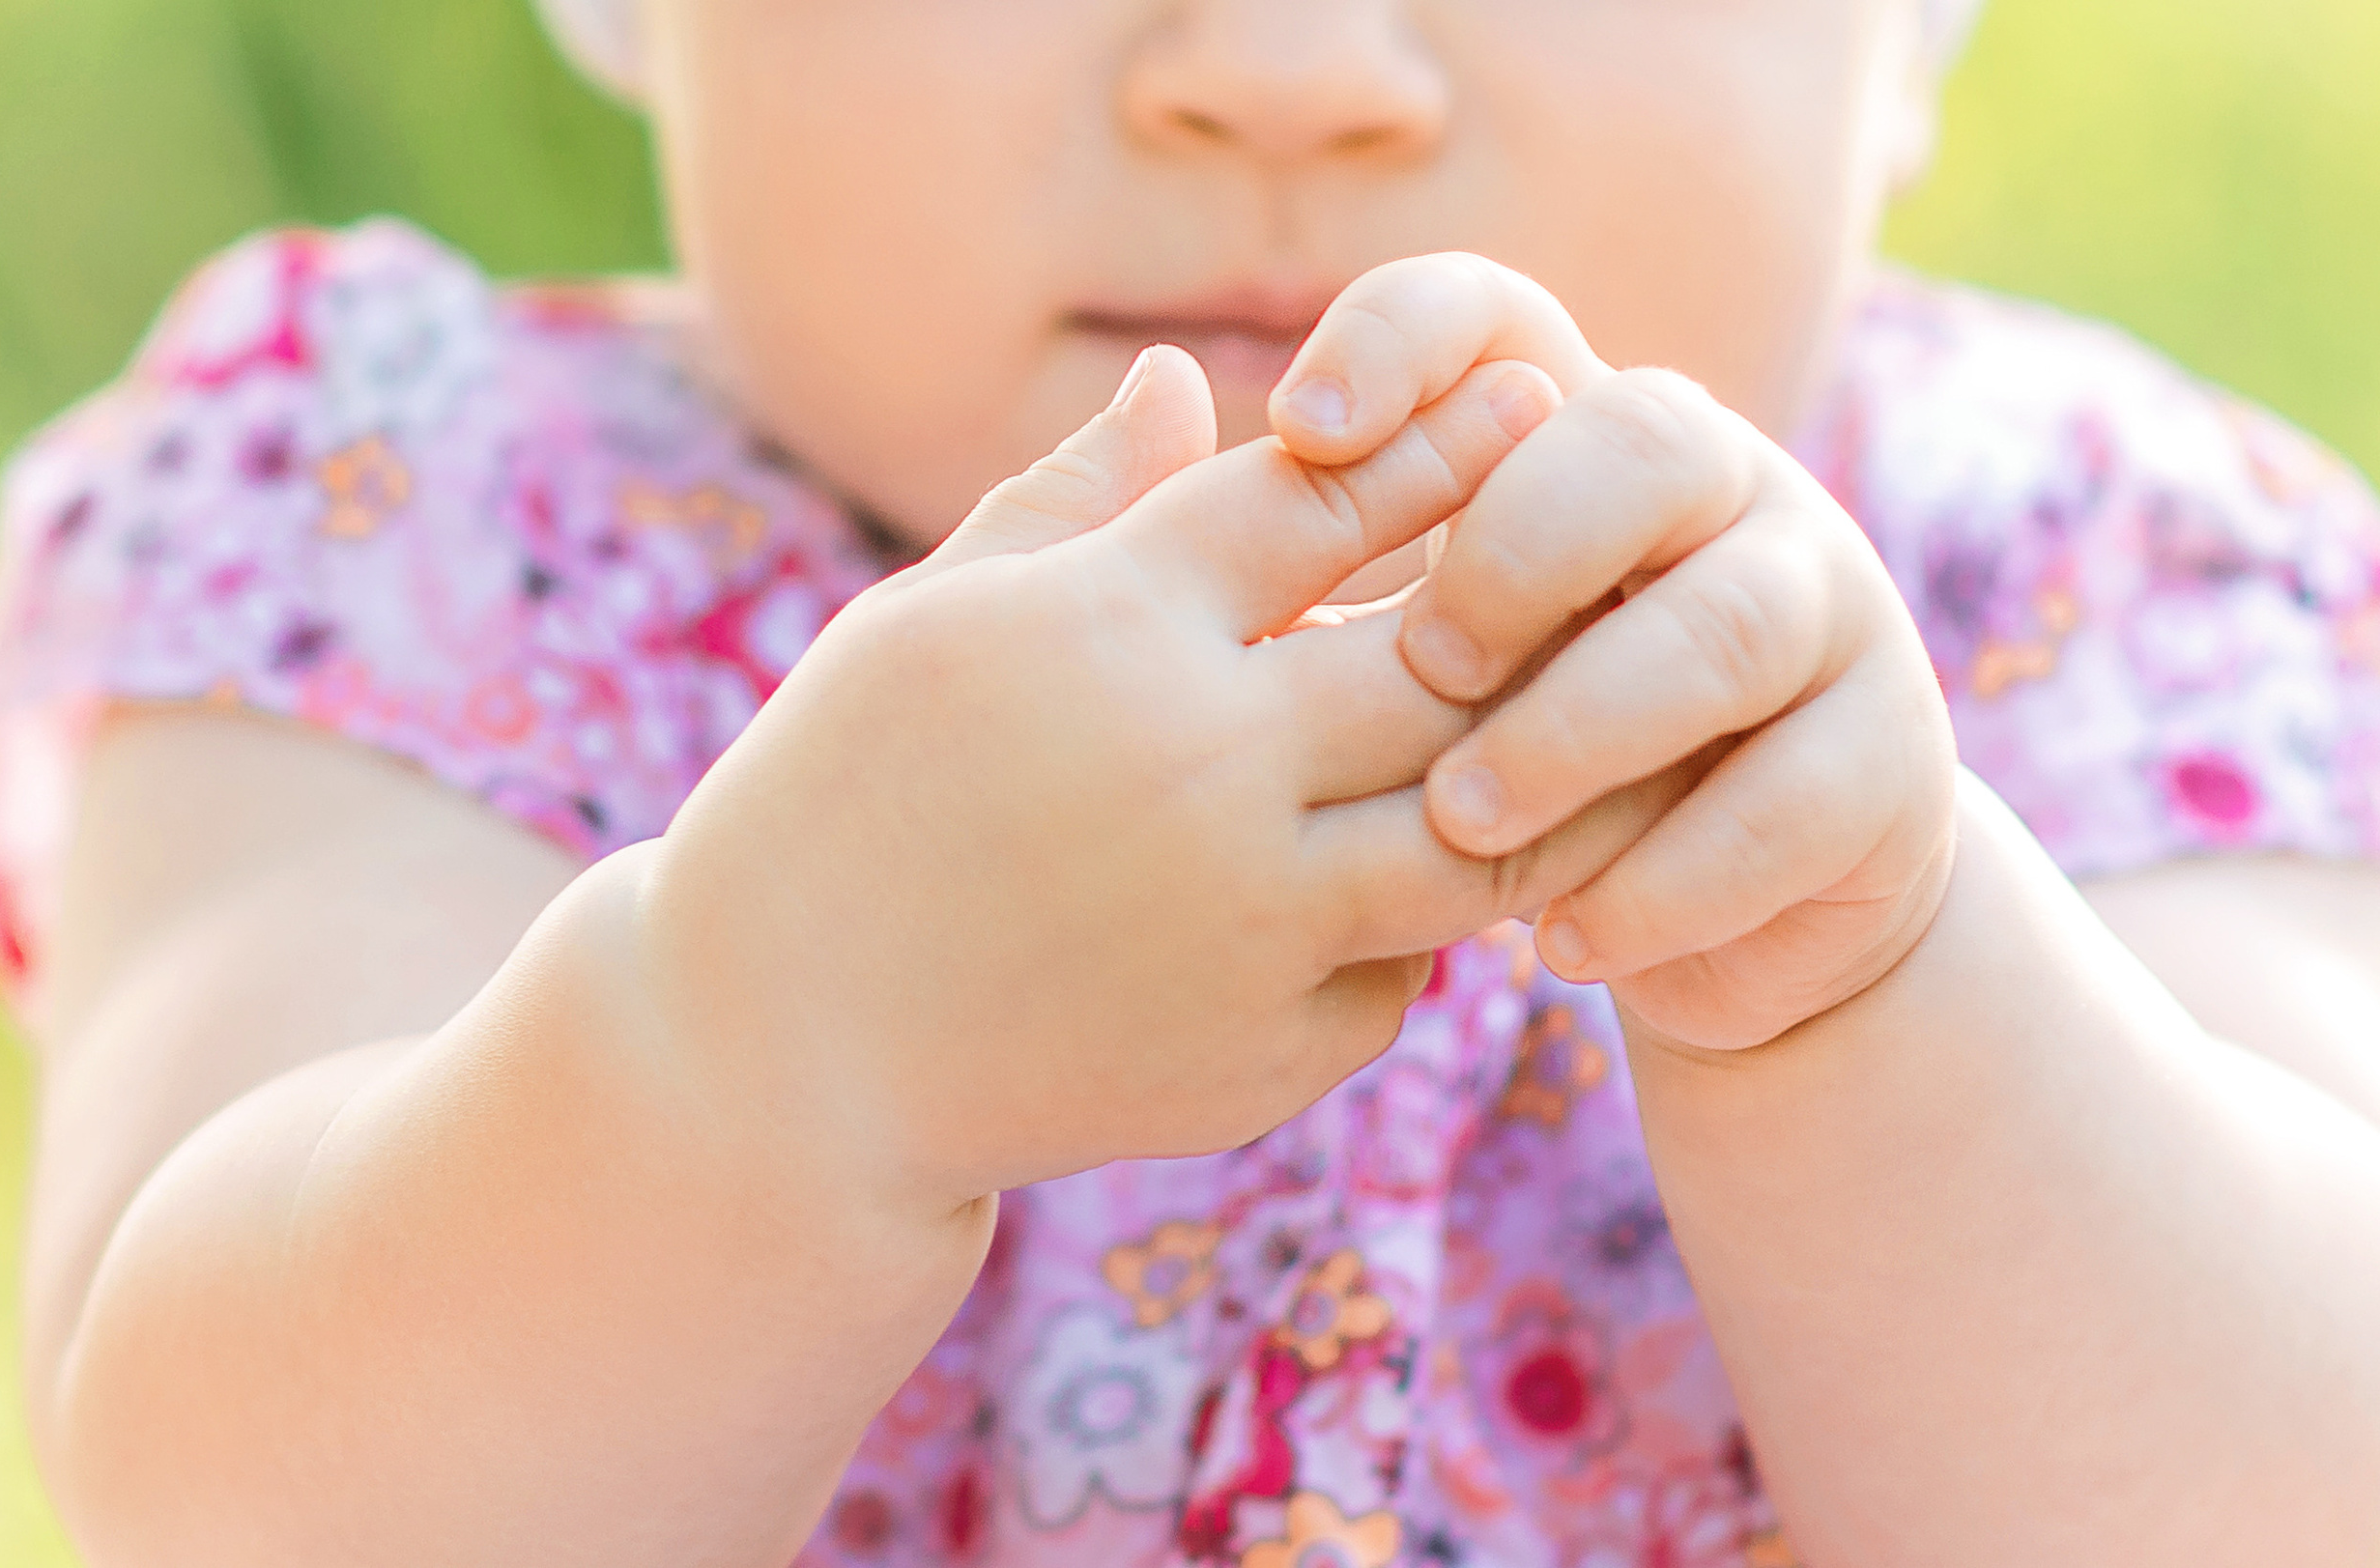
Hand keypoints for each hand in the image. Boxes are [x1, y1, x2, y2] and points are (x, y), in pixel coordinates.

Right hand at [643, 344, 1635, 1205]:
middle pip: (1444, 652)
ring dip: (1523, 767)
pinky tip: (1406, 875)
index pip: (1326, 499)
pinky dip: (1414, 915)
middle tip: (1593, 546)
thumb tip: (1192, 381)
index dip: (1438, 442)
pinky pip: (1406, 968)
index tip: (1524, 400)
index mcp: (1109, 629)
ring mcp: (1248, 928)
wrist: (787, 1055)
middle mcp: (1203, 771)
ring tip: (1550, 720)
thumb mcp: (927, 621)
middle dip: (1533, 587)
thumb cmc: (840, 799)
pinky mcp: (1266, 1055)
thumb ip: (1078, 500)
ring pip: (1476, 829)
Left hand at [1274, 254, 1959, 1051]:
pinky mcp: (1886, 765)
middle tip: (1412, 659)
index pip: (1499, 317)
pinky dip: (1666, 884)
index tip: (1292, 429)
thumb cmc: (1502, 757)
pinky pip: (1792, 807)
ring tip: (1460, 825)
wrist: (1709, 915)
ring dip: (1583, 731)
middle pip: (1652, 436)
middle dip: (1520, 546)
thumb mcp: (1397, 658)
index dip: (1403, 344)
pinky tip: (1561, 941)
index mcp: (1576, 438)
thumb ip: (1291, 549)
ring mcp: (1824, 618)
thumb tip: (1153, 394)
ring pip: (1729, 629)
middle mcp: (1720, 494)